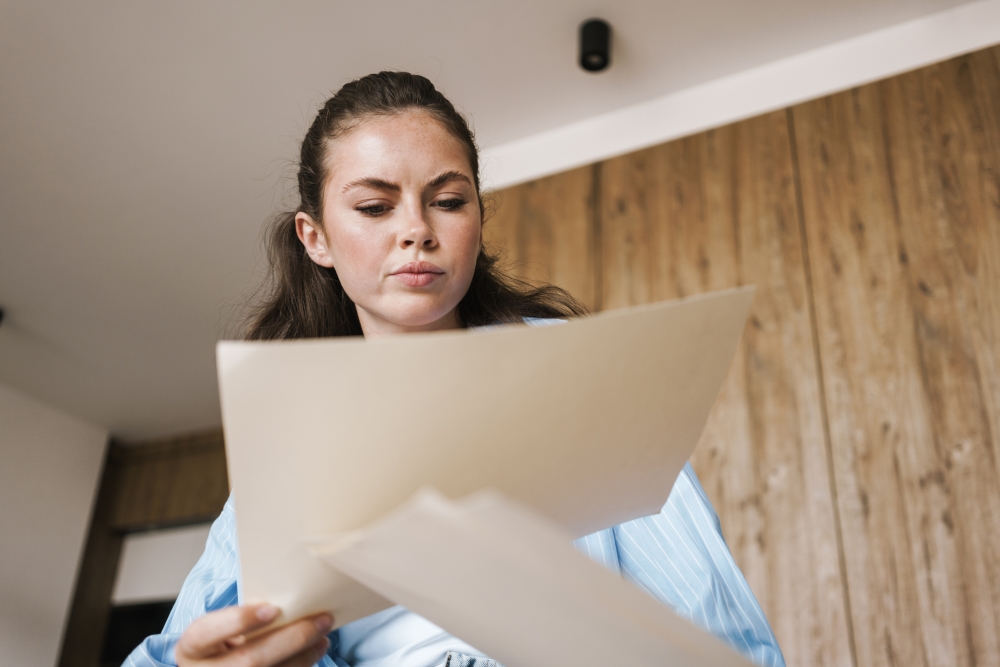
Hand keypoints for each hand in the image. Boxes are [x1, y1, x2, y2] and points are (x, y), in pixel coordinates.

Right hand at [176, 604, 332, 666]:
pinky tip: (315, 650)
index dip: (240, 620)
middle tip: (322, 619)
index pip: (208, 632)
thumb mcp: (218, 628)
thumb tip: (288, 600)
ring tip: (323, 634)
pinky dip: (301, 666)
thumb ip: (241, 618)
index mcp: (192, 648)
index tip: (273, 608)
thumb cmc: (219, 643)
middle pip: (249, 660)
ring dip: (304, 655)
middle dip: (291, 639)